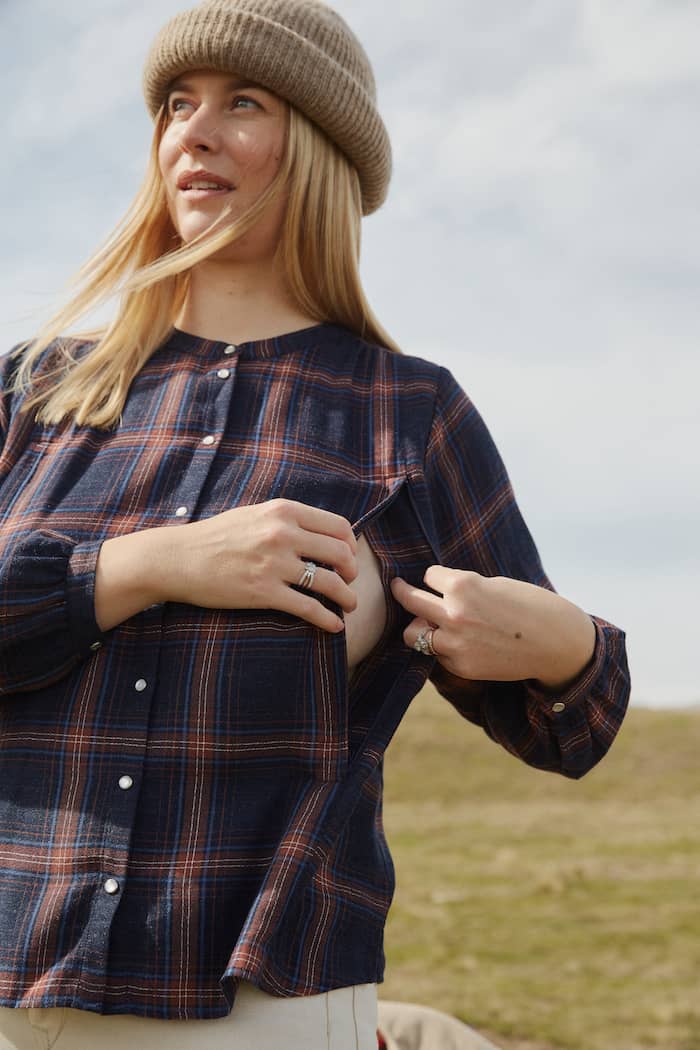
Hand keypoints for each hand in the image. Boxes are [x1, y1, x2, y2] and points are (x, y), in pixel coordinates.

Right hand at [158, 499, 357, 632]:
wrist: (178, 559)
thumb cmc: (215, 537)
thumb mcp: (254, 515)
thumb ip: (286, 520)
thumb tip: (318, 533)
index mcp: (283, 511)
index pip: (338, 525)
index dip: (351, 545)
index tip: (348, 557)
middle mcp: (283, 534)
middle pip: (341, 553)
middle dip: (352, 571)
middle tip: (350, 582)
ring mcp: (274, 564)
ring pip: (330, 582)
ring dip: (348, 597)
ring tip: (349, 606)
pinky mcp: (264, 593)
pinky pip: (309, 608)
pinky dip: (328, 619)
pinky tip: (334, 625)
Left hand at [390, 567, 595, 689]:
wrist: (557, 642)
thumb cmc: (529, 606)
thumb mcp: (493, 584)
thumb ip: (462, 589)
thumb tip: (433, 597)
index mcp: (462, 585)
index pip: (428, 575)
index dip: (438, 577)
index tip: (444, 580)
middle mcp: (453, 614)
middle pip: (410, 600)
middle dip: (402, 592)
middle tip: (397, 587)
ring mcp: (455, 643)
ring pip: (413, 634)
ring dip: (419, 626)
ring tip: (426, 623)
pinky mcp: (461, 666)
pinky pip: (437, 654)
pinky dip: (443, 647)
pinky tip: (462, 643)